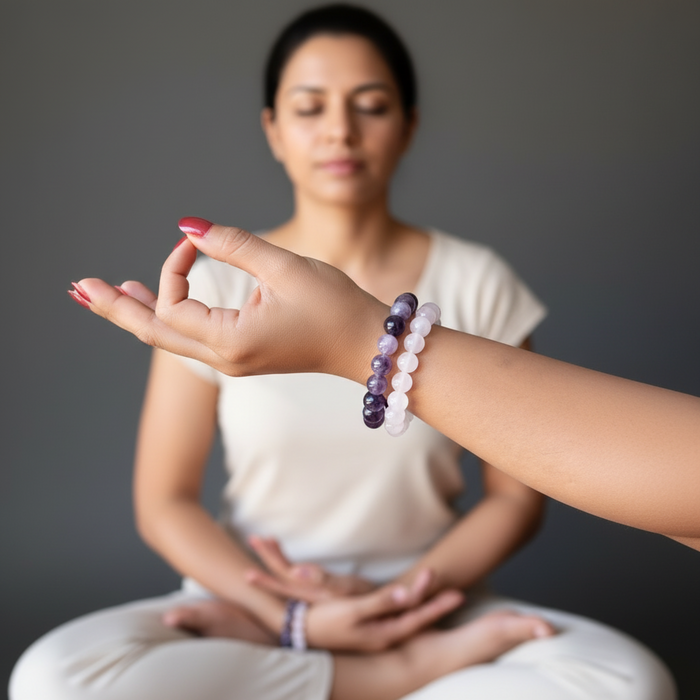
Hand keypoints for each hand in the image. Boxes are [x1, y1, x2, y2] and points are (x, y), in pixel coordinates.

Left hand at [74, 219, 385, 381]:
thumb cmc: (335, 308)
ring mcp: (232, 360)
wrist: (366, 345)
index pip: (174, 302)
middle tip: (79, 287)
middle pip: (153, 332)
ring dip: (136, 314)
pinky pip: (190, 338)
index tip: (197, 240)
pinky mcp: (242, 354)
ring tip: (106, 294)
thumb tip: (188, 225)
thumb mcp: (285, 268)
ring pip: (169, 339)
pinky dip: (166, 319)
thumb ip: (234, 245)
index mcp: (231, 341)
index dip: (174, 264)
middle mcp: (225, 358)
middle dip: (116, 307)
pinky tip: (154, 303)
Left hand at [246, 535, 374, 601]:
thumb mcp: (347, 591)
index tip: (251, 560)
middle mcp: (311, 597)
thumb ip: (323, 581)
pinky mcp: (327, 592)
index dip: (266, 572)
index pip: (283, 580)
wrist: (388, 616)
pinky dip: (292, 564)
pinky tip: (290, 558)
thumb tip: (295, 570)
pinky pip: (302, 577)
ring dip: (277, 558)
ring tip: (265, 539)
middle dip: (266, 558)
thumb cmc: (368, 601)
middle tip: (253, 538)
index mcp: (312, 594)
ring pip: (290, 576)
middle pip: (282, 576)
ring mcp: (318, 595)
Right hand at [305, 581, 463, 651]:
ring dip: (423, 602)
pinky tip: (411, 600)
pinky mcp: (367, 624)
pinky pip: (395, 614)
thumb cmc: (324, 622)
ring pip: (406, 616)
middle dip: (435, 604)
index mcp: (382, 633)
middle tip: (458, 593)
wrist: (300, 631)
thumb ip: (381, 602)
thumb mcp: (353, 610)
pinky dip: (407, 605)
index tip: (457, 595)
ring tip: (438, 590)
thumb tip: (408, 595)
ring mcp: (375, 632)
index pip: (417, 618)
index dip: (437, 606)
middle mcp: (382, 635)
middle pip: (416, 618)